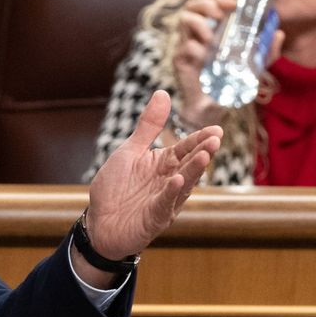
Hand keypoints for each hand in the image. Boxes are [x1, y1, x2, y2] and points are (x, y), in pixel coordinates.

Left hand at [80, 90, 218, 269]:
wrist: (99, 223)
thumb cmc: (116, 188)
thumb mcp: (130, 151)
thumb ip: (148, 126)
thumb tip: (163, 92)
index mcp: (164, 164)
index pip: (185, 149)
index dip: (200, 139)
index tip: (216, 130)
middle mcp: (169, 182)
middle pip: (188, 165)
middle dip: (202, 152)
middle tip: (215, 139)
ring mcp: (164, 202)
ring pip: (182, 185)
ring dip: (193, 171)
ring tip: (204, 155)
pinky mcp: (154, 219)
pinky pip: (164, 204)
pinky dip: (171, 193)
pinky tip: (177, 180)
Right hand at [171, 0, 284, 128]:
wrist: (212, 107)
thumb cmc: (230, 84)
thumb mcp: (253, 67)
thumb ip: (267, 52)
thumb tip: (279, 34)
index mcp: (214, 30)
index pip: (212, 5)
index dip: (220, 0)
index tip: (233, 4)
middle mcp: (198, 34)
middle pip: (193, 6)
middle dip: (206, 5)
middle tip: (219, 16)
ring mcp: (187, 45)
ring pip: (184, 19)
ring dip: (199, 24)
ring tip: (211, 38)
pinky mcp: (179, 60)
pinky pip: (185, 45)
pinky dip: (197, 48)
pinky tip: (205, 59)